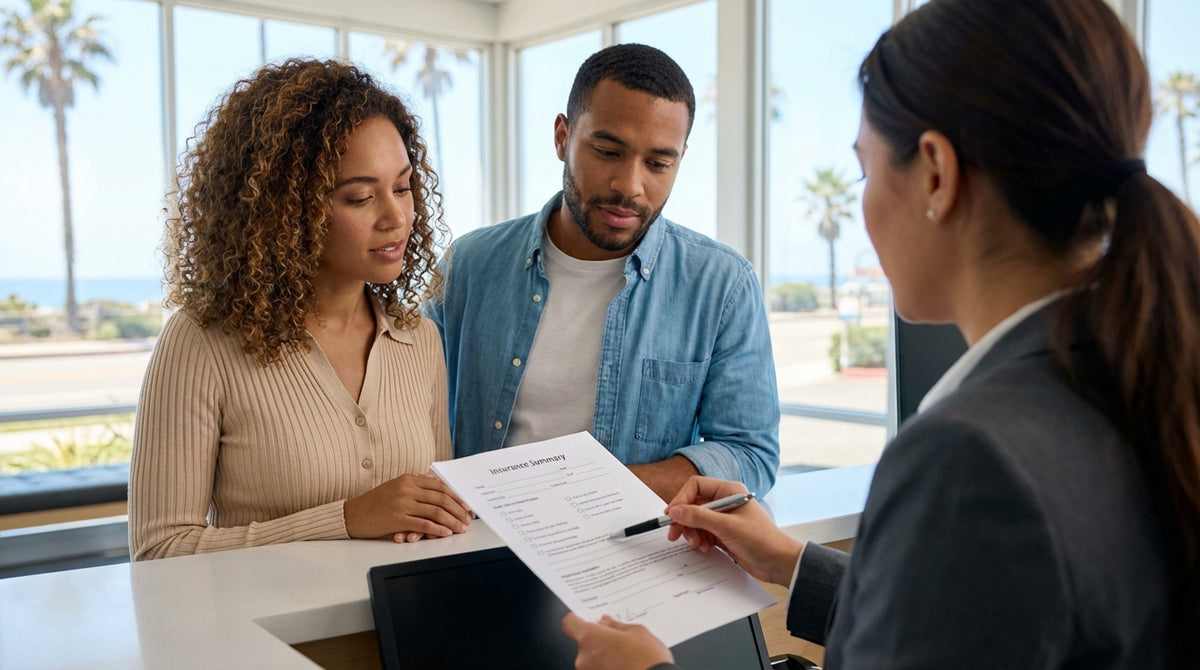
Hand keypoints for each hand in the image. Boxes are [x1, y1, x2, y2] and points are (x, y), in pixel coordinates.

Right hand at [343, 473, 471, 541]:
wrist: (352, 515)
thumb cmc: (375, 504)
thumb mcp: (396, 489)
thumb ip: (416, 489)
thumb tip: (441, 496)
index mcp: (409, 479)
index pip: (439, 486)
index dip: (456, 496)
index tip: (466, 505)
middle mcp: (407, 488)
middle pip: (441, 498)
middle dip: (458, 510)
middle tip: (468, 519)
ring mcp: (402, 502)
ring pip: (436, 511)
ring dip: (452, 521)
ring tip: (461, 528)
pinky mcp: (397, 518)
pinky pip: (424, 524)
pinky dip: (438, 529)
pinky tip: (445, 532)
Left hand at [561, 612, 672, 669]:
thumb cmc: (648, 660)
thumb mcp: (637, 633)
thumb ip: (617, 626)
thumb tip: (606, 622)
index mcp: (590, 638)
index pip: (570, 624)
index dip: (577, 619)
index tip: (585, 618)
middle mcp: (584, 658)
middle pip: (584, 643)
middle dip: (599, 641)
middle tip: (618, 640)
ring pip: (592, 660)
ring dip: (604, 657)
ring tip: (627, 658)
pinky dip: (608, 668)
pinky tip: (625, 667)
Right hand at [665, 476, 801, 586]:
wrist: (778, 563)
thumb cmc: (761, 540)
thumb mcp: (727, 527)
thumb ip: (699, 517)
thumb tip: (675, 511)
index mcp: (729, 491)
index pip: (696, 486)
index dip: (681, 499)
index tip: (672, 515)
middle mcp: (724, 501)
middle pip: (693, 505)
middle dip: (684, 520)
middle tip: (674, 535)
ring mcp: (723, 518)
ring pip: (696, 521)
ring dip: (692, 533)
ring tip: (698, 545)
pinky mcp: (723, 533)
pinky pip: (702, 533)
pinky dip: (700, 541)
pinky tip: (706, 549)